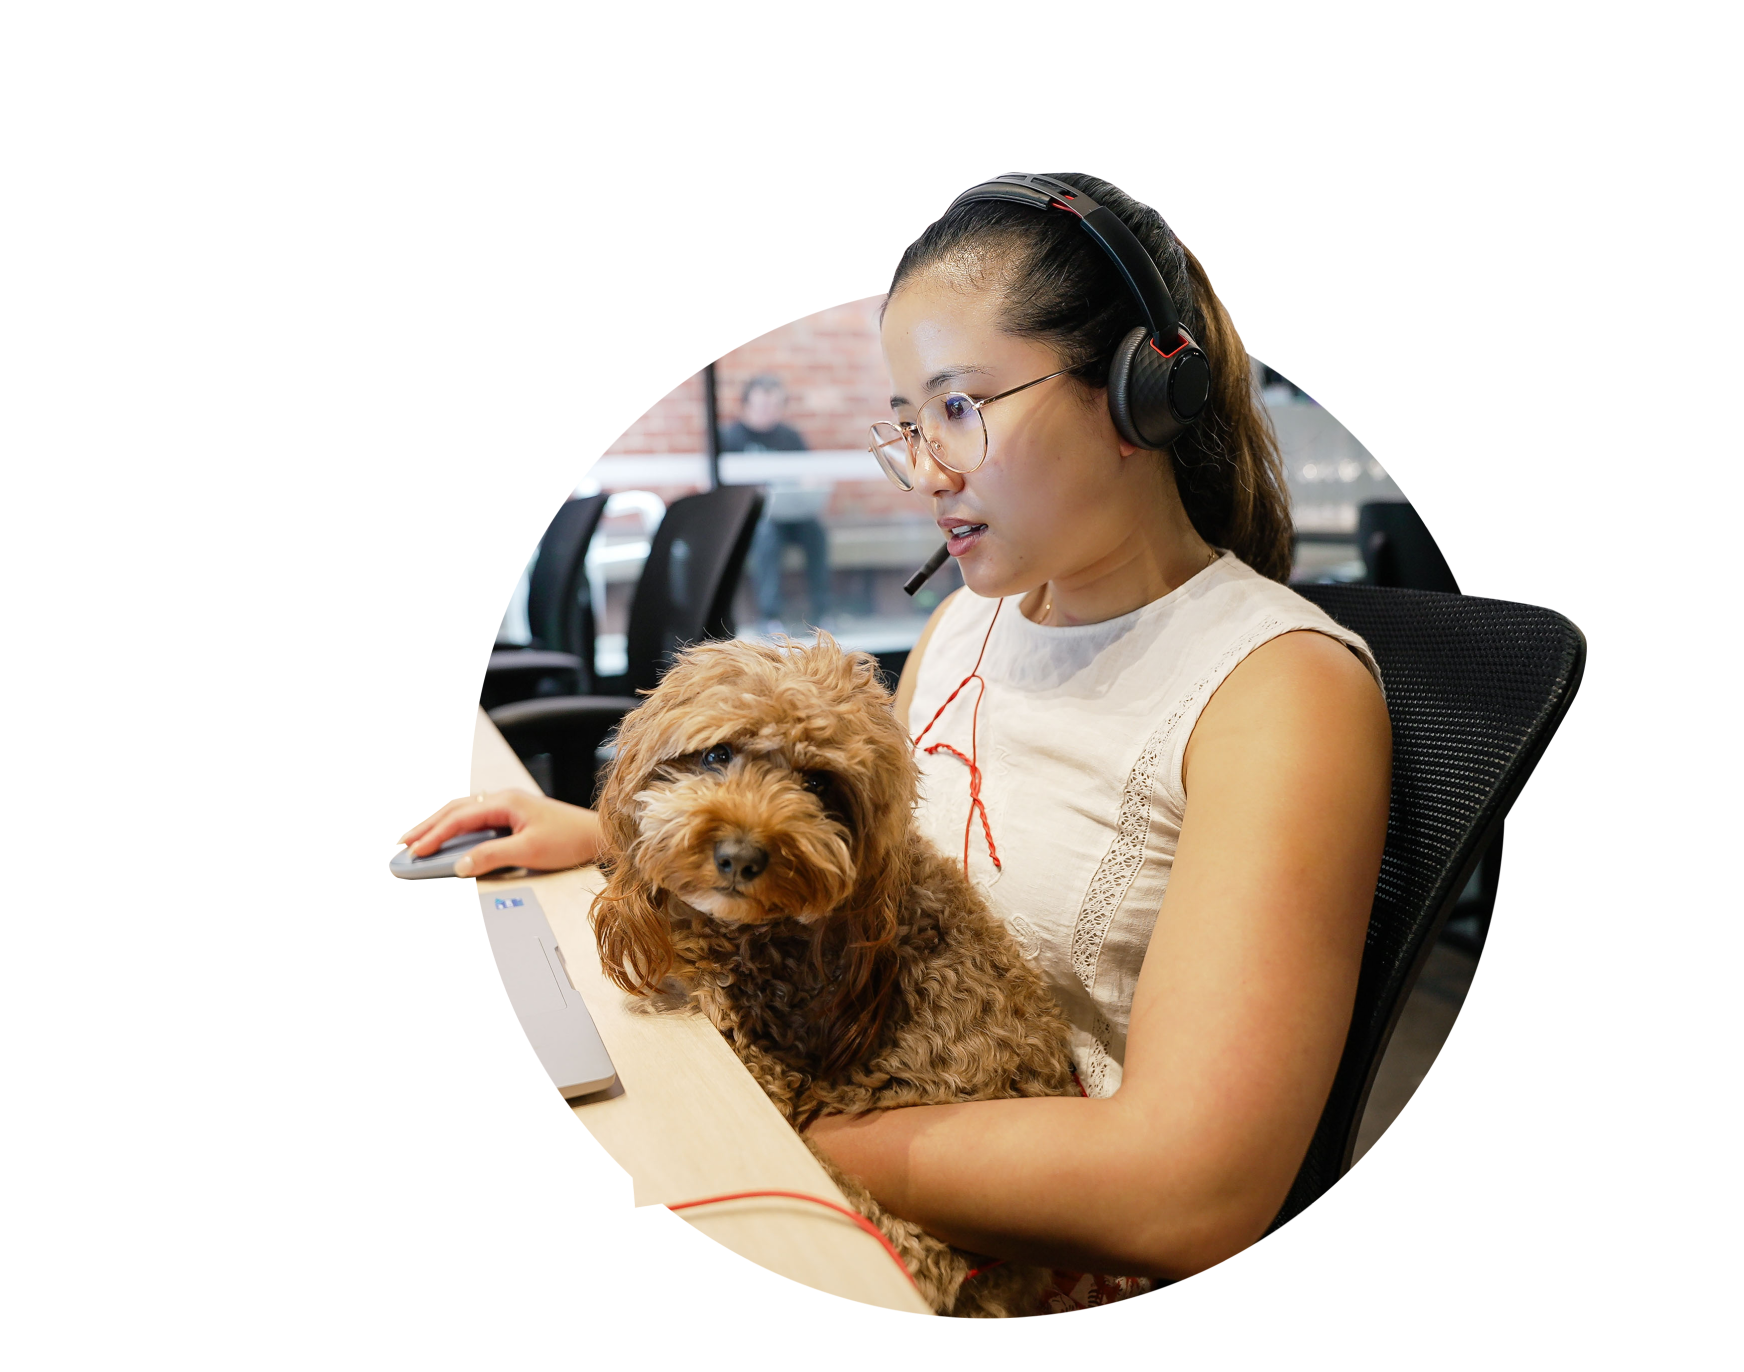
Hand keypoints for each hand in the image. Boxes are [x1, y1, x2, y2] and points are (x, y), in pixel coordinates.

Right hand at [397, 789, 603, 875]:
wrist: (598, 836)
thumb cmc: (570, 839)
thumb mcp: (529, 851)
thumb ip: (492, 857)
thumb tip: (460, 864)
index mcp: (505, 802)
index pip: (458, 818)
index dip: (434, 835)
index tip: (415, 850)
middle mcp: (504, 799)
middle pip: (456, 810)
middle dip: (429, 826)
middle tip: (406, 843)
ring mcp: (509, 807)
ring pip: (465, 813)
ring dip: (442, 825)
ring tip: (421, 839)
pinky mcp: (515, 816)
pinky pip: (478, 819)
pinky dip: (458, 828)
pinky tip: (452, 837)